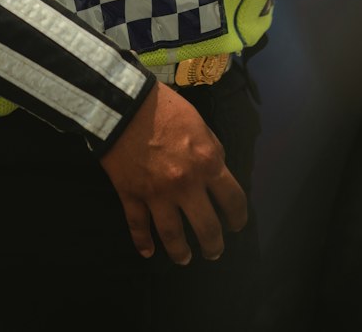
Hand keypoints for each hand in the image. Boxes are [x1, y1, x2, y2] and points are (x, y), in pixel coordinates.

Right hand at [98, 81, 246, 265]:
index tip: (236, 225)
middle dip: (214, 245)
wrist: (123, 102)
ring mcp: (156, 194)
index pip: (233, 200)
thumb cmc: (164, 107)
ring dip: (181, 252)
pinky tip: (148, 252)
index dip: (238, 217)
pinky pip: (138, 226)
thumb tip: (218, 168)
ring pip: (173, 236)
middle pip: (206, 228)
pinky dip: (143, 242)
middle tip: (214, 252)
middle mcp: (185, 184)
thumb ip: (212, 148)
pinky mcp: (131, 195)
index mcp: (207, 163)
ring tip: (184, 259)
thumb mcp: (199, 122)